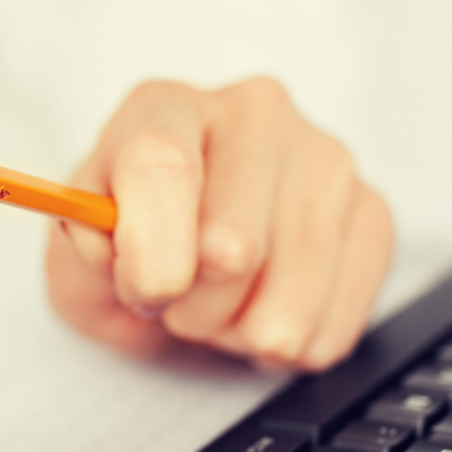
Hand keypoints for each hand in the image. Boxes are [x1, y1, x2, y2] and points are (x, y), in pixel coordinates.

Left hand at [47, 77, 391, 370]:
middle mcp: (255, 114)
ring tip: (222, 303)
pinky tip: (267, 308)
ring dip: (241, 332)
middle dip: (192, 307)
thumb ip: (83, 237)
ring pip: (289, 303)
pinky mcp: (373, 213)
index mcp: (166, 106)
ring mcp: (326, 159)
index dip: (150, 252)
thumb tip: (109, 242)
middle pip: (232, 248)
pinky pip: (333, 327)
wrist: (183, 250)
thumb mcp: (78, 243)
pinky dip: (290, 345)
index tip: (143, 292)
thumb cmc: (130, 241)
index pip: (163, 165)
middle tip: (175, 298)